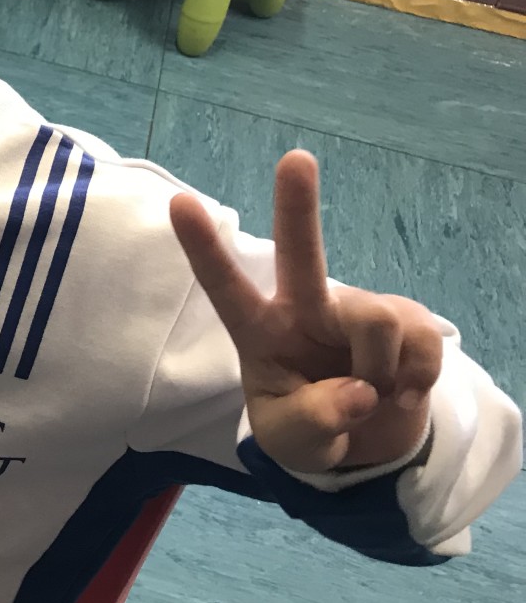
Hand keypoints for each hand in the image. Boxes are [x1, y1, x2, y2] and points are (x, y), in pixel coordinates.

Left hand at [170, 151, 442, 472]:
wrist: (365, 443)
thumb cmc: (309, 429)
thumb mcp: (292, 443)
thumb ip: (314, 421)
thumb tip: (359, 393)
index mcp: (260, 331)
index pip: (225, 288)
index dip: (204, 249)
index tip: (180, 204)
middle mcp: (306, 309)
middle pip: (302, 253)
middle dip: (299, 205)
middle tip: (296, 158)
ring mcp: (358, 309)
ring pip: (377, 323)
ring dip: (380, 372)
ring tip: (371, 393)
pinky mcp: (409, 318)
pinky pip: (421, 344)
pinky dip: (415, 380)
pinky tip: (400, 387)